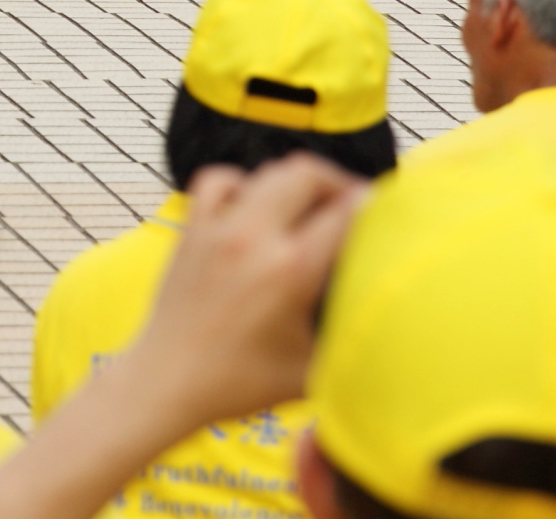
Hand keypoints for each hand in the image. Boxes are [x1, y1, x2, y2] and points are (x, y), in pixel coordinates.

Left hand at [117, 155, 366, 429]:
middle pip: (306, 173)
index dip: (374, 204)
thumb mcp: (315, 367)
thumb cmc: (242, 384)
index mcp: (290, 270)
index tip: (387, 211)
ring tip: (312, 205)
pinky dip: (242, 182)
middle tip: (352, 204)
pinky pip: (217, 180)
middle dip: (338, 182)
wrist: (167, 381)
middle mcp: (252, 238)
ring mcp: (216, 229)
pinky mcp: (190, 230)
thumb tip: (384, 308)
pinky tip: (255, 204)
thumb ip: (349, 332)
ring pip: (265, 173)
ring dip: (295, 182)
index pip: (344, 212)